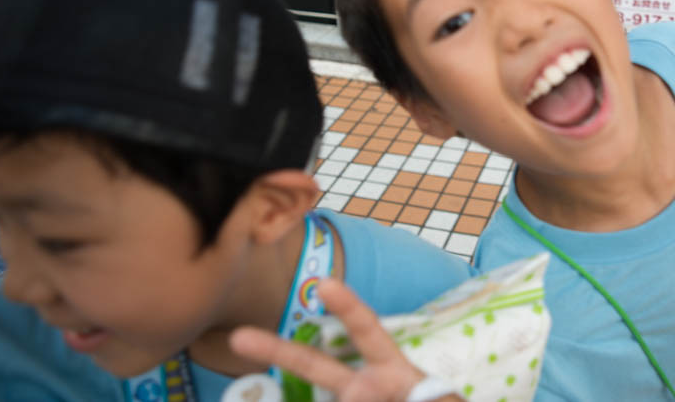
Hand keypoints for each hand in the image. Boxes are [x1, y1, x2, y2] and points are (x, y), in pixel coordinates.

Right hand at [229, 279, 461, 401]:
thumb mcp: (436, 400)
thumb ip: (412, 395)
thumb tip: (353, 391)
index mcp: (392, 370)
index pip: (367, 330)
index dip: (348, 307)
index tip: (325, 284)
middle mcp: (364, 386)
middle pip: (315, 365)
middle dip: (278, 350)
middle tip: (238, 336)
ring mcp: (351, 400)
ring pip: (328, 397)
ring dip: (339, 397)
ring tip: (358, 392)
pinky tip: (347, 397)